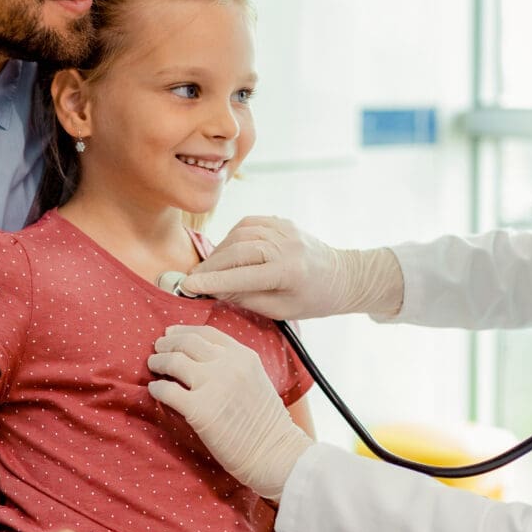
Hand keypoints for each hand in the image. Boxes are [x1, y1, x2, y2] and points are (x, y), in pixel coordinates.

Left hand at [148, 325, 312, 498]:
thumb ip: (233, 365)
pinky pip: (167, 390)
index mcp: (244, 356)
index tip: (171, 332)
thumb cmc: (266, 424)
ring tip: (153, 366)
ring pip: (173, 361)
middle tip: (157, 348)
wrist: (276, 453)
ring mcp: (213, 385)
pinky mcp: (199, 409)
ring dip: (158, 361)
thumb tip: (201, 359)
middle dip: (167, 343)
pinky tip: (154, 390)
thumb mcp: (256, 380)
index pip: (206, 333)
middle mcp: (228, 365)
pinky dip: (157, 388)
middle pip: (186, 342)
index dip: (184, 330)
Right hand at [178, 216, 402, 320]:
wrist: (343, 276)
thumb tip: (215, 291)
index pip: (242, 275)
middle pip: (237, 251)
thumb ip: (247, 299)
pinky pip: (248, 224)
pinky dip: (232, 237)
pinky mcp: (282, 221)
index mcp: (289, 271)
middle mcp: (286, 245)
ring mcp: (284, 229)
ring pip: (239, 234)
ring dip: (219, 251)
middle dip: (211, 266)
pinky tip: (226, 252)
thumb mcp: (281, 310)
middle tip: (192, 280)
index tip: (188, 287)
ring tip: (208, 269)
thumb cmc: (313, 299)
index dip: (213, 281)